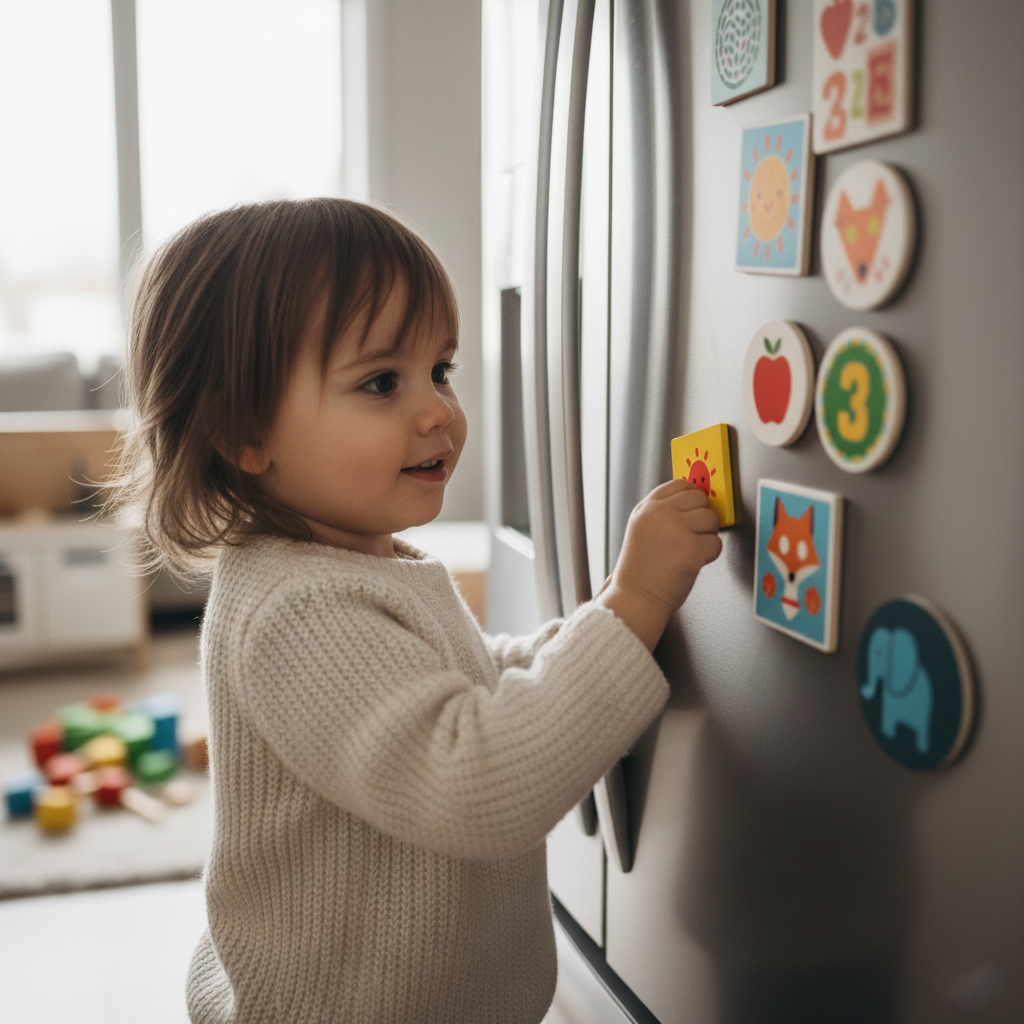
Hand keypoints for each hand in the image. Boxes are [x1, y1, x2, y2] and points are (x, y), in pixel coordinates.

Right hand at [596, 478, 721, 650]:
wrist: (636, 598)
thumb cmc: (641, 570)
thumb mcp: (642, 529)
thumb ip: (663, 512)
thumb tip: (695, 500)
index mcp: (647, 508)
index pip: (681, 484)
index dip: (692, 498)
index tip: (692, 512)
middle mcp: (660, 514)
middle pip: (700, 499)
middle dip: (701, 517)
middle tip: (692, 536)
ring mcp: (675, 530)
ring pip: (712, 519)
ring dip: (707, 536)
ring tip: (690, 550)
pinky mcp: (690, 549)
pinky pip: (716, 543)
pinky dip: (709, 556)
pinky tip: (692, 563)